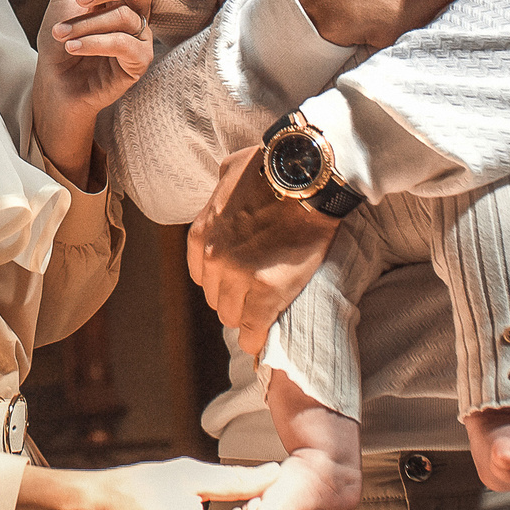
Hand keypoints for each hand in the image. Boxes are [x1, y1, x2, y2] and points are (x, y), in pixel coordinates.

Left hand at [32, 0, 155, 182]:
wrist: (53, 79)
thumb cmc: (61, 34)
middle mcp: (136, 11)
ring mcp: (140, 36)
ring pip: (126, 17)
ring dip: (86, 24)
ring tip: (62, 34)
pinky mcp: (138, 62)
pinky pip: (126, 45)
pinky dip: (95, 43)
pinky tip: (73, 47)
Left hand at [188, 147, 339, 355]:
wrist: (307, 175)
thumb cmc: (273, 168)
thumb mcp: (228, 172)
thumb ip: (219, 192)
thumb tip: (222, 195)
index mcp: (202, 234)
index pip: (202, 276)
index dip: (221, 281)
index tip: (238, 282)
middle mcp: (215, 258)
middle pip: (216, 298)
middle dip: (235, 299)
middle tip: (257, 296)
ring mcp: (239, 275)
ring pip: (233, 315)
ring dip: (247, 316)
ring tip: (265, 312)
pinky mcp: (268, 290)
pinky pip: (254, 329)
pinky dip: (257, 339)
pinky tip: (262, 340)